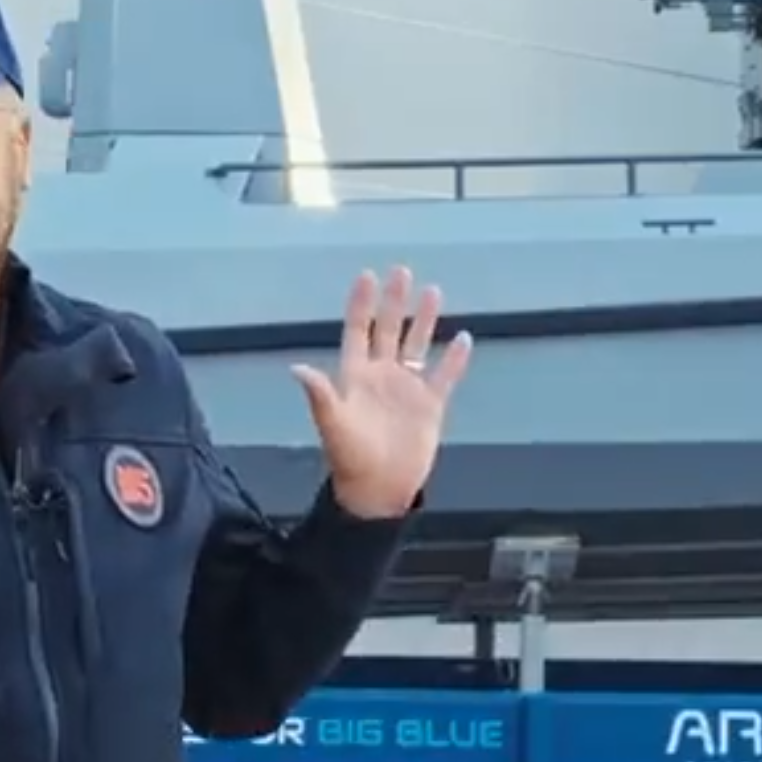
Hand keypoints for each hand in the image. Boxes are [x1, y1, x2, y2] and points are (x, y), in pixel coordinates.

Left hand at [290, 266, 473, 518]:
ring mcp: (406, 389)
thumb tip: (298, 368)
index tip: (367, 276)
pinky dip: (454, 359)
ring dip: (424, 320)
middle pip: (388, 330)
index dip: (361, 305)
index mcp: (355, 376)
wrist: (379, 491)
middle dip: (394, 302)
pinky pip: (444, 376)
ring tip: (432, 292)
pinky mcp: (430, 406)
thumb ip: (320, 395)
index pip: (358, 331)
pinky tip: (463, 338)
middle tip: (401, 271)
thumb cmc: (350, 458)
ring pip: (417, 345)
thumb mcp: (333, 424)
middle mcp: (381, 376)